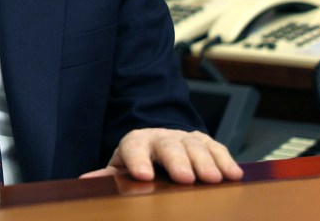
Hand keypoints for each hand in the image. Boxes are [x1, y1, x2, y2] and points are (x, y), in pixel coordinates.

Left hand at [80, 128, 242, 184]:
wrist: (159, 142)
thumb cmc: (139, 161)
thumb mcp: (121, 166)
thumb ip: (108, 174)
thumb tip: (85, 182)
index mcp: (136, 142)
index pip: (134, 148)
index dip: (138, 160)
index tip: (142, 175)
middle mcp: (162, 137)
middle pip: (169, 146)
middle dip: (178, 161)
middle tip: (185, 177)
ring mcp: (185, 138)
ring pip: (196, 146)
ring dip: (206, 162)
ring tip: (213, 178)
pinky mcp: (206, 143)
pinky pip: (217, 149)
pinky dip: (226, 161)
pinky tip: (233, 174)